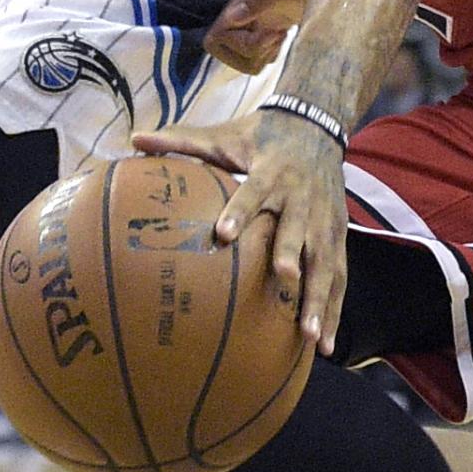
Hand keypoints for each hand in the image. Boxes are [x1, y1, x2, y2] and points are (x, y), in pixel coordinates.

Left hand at [134, 112, 349, 352]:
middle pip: (298, 229)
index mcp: (271, 171)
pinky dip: (334, 308)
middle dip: (292, 254)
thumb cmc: (259, 136)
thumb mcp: (223, 134)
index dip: (241, 210)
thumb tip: (134, 138)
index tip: (223, 233)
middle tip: (285, 281)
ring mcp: (324, 220)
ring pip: (324, 261)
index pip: (254, 190)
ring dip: (319, 297)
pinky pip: (338, 276)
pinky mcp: (337, 236)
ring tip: (309, 335)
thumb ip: (181, 140)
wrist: (315, 127)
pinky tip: (324, 344)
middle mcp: (301, 197)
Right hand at [205, 0, 307, 74]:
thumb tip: (232, 17)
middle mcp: (246, 8)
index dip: (239, 45)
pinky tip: (285, 38)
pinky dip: (269, 55)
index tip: (270, 35)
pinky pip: (256, 55)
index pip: (217, 35)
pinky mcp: (268, 27)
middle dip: (251, 52)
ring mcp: (255, 19)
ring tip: (283, 36)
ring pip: (241, 56)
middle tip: (277, 38)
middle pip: (224, 49)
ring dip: (261, 55)